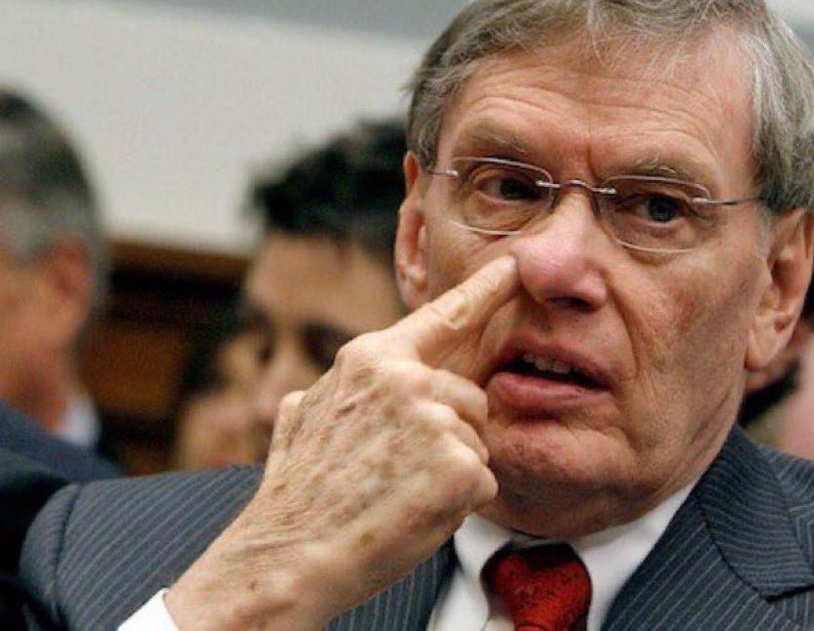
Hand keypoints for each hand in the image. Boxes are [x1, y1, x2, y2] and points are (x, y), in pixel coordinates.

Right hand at [165, 255, 518, 629]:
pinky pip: (483, 483)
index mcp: (372, 360)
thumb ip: (335, 390)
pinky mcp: (459, 467)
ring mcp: (436, 421)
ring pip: (477, 442)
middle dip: (451, 434)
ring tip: (399, 493)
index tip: (516, 264)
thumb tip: (324, 385)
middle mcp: (407, 380)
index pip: (443, 316)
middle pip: (470, 398)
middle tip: (399, 472)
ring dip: (452, 471)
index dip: (486, 289)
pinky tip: (414, 512)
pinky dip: (458, 506)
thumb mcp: (302, 418)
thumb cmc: (296, 495)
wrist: (288, 557)